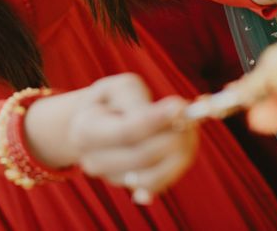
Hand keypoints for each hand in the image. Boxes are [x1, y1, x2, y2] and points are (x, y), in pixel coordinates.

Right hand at [27, 73, 197, 202]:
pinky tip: (181, 145)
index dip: (156, 121)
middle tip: (190, 115)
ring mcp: (111, 178)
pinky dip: (176, 165)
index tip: (180, 106)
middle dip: (173, 136)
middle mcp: (94, 161)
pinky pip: (159, 184)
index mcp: (85, 131)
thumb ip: (141, 101)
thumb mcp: (119, 89)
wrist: (94, 124)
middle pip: (142, 156)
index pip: (126, 132)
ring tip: (187, 128)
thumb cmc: (111, 101)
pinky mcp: (129, 187)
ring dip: (180, 152)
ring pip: (154, 175)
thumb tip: (177, 112)